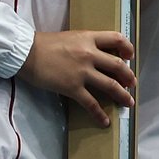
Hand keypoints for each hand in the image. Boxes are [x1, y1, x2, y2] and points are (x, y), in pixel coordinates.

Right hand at [19, 29, 135, 127]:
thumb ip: (84, 43)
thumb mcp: (70, 37)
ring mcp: (82, 72)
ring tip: (128, 102)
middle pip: (118, 65)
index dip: (127, 47)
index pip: (116, 39)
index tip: (130, 56)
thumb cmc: (44, 44)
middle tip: (132, 84)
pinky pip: (91, 103)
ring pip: (110, 85)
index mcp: (88, 38)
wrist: (26, 52)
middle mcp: (89, 54)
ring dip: (122, 95)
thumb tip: (95, 54)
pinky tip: (104, 121)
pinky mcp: (73, 87)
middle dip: (128, 76)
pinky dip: (99, 114)